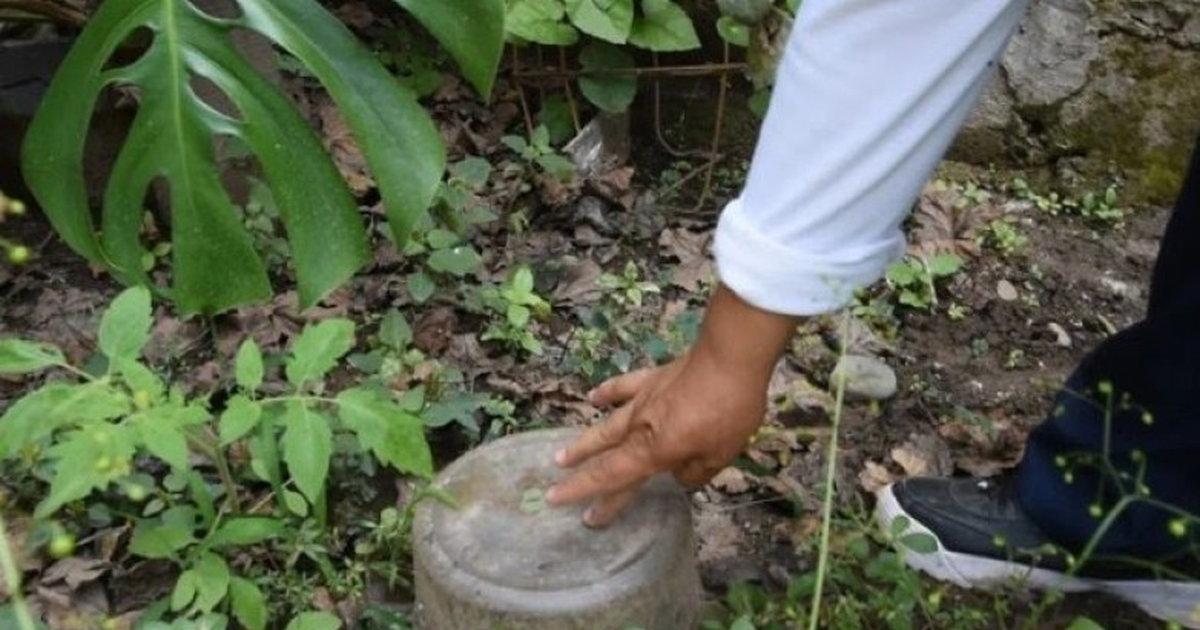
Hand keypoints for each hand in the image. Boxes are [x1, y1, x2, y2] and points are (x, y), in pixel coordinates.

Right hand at [546, 285, 799, 526]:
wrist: (729, 358)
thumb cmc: (729, 411)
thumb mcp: (720, 454)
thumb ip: (696, 471)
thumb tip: (678, 476)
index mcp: (654, 451)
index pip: (616, 480)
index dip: (599, 500)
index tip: (584, 516)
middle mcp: (639, 429)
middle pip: (603, 457)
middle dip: (580, 478)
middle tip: (553, 493)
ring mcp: (642, 401)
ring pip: (605, 426)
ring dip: (583, 443)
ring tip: (561, 456)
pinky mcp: (650, 379)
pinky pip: (622, 388)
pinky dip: (605, 394)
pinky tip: (593, 398)